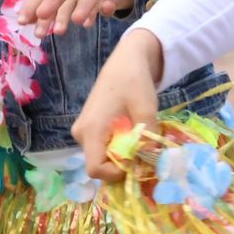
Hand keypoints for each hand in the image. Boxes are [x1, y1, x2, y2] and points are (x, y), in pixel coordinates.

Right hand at [72, 29, 162, 181]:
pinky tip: (132, 131)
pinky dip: (119, 145)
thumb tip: (151, 162)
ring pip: (102, 155)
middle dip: (122, 163)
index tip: (137, 161)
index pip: (95, 169)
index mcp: (90, 130)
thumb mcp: (146, 110)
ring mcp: (84, 130)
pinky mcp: (90, 127)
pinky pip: (103, 146)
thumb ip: (147, 139)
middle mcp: (81, 134)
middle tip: (143, 149)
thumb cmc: (135, 81)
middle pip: (99, 164)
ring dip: (122, 153)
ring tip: (139, 135)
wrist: (127, 60)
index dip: (117, 173)